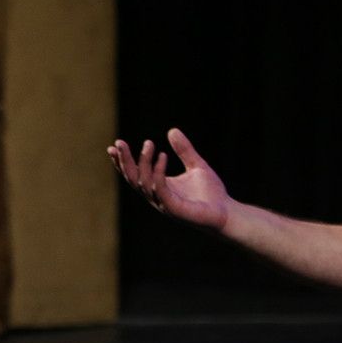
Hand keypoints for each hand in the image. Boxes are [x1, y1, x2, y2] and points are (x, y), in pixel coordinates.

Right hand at [108, 127, 229, 230]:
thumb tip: (172, 130)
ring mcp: (164, 204)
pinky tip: (162, 156)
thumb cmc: (211, 193)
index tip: (114, 146)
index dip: (123, 161)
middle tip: (119, 143)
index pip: (134, 174)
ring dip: (143, 163)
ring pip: (144, 183)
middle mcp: (157, 196)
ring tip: (149, 143)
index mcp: (159, 187)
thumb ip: (184, 150)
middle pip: (133, 179)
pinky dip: (158, 172)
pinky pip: (160, 189)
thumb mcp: (196, 165)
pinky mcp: (174, 208)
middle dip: (124, 161)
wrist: (227, 212)